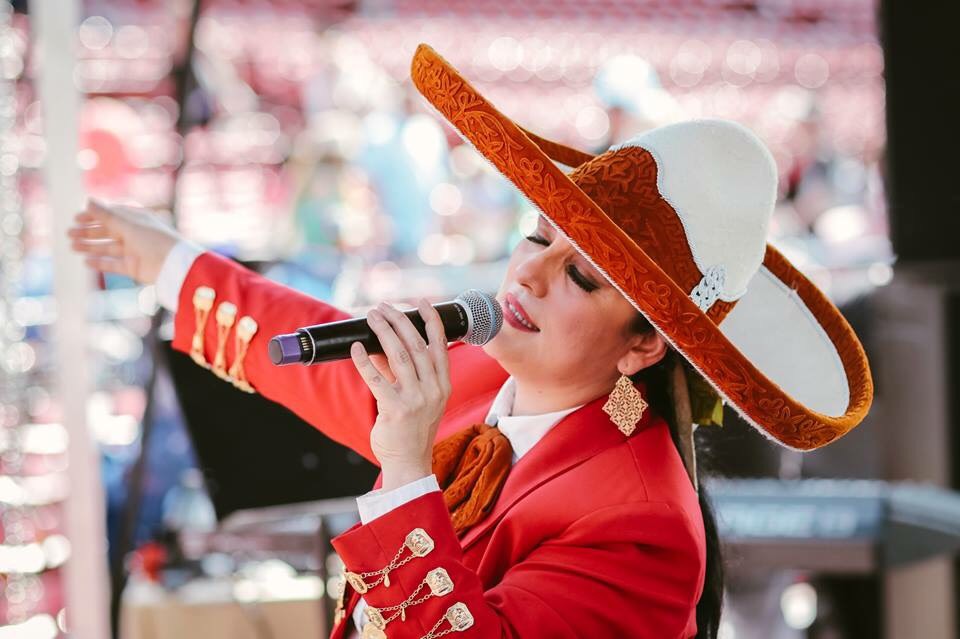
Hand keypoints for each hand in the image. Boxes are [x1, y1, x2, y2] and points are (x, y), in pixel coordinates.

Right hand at [67, 199, 183, 284]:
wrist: (173, 265)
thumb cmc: (154, 240)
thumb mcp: (129, 225)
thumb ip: (107, 216)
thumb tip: (88, 201)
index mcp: (137, 220)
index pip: (112, 215)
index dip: (94, 216)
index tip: (76, 218)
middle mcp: (135, 234)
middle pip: (107, 232)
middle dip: (88, 232)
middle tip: (69, 234)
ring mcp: (134, 251)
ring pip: (108, 248)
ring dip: (90, 246)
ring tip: (72, 246)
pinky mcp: (134, 267)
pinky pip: (114, 264)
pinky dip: (101, 263)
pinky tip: (86, 261)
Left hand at [351, 299, 450, 489]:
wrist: (408, 461)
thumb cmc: (411, 428)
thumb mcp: (416, 397)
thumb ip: (401, 372)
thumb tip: (378, 345)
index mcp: (443, 384)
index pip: (440, 345)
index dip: (431, 321)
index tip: (421, 302)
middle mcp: (433, 389)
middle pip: (417, 345)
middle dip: (400, 321)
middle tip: (384, 306)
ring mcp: (416, 400)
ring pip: (399, 356)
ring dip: (384, 332)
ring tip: (372, 317)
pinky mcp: (396, 410)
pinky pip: (377, 379)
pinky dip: (365, 361)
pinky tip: (356, 348)